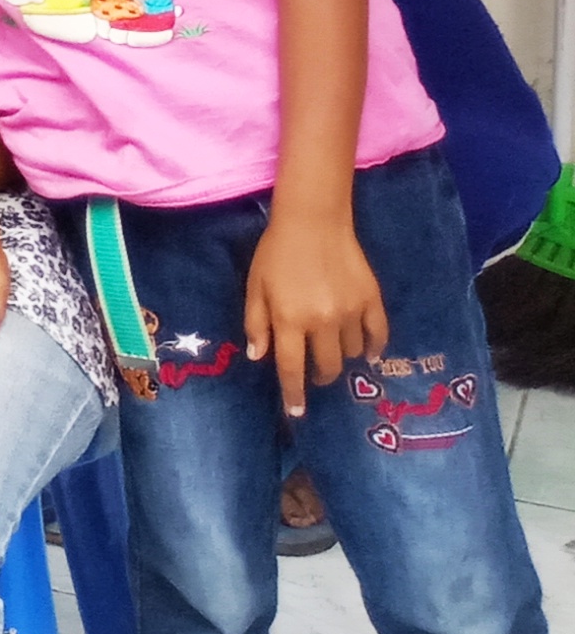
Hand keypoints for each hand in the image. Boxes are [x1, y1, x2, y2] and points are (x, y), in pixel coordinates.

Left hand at [245, 208, 386, 418]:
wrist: (314, 221)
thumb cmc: (276, 253)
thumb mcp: (255, 287)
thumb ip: (256, 323)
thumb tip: (259, 357)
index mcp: (289, 320)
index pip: (291, 368)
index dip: (294, 394)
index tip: (296, 413)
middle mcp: (322, 322)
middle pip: (326, 367)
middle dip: (320, 377)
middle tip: (316, 375)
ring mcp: (351, 312)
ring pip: (351, 353)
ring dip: (341, 357)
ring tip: (334, 350)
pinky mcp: (372, 300)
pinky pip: (378, 335)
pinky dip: (374, 348)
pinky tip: (369, 353)